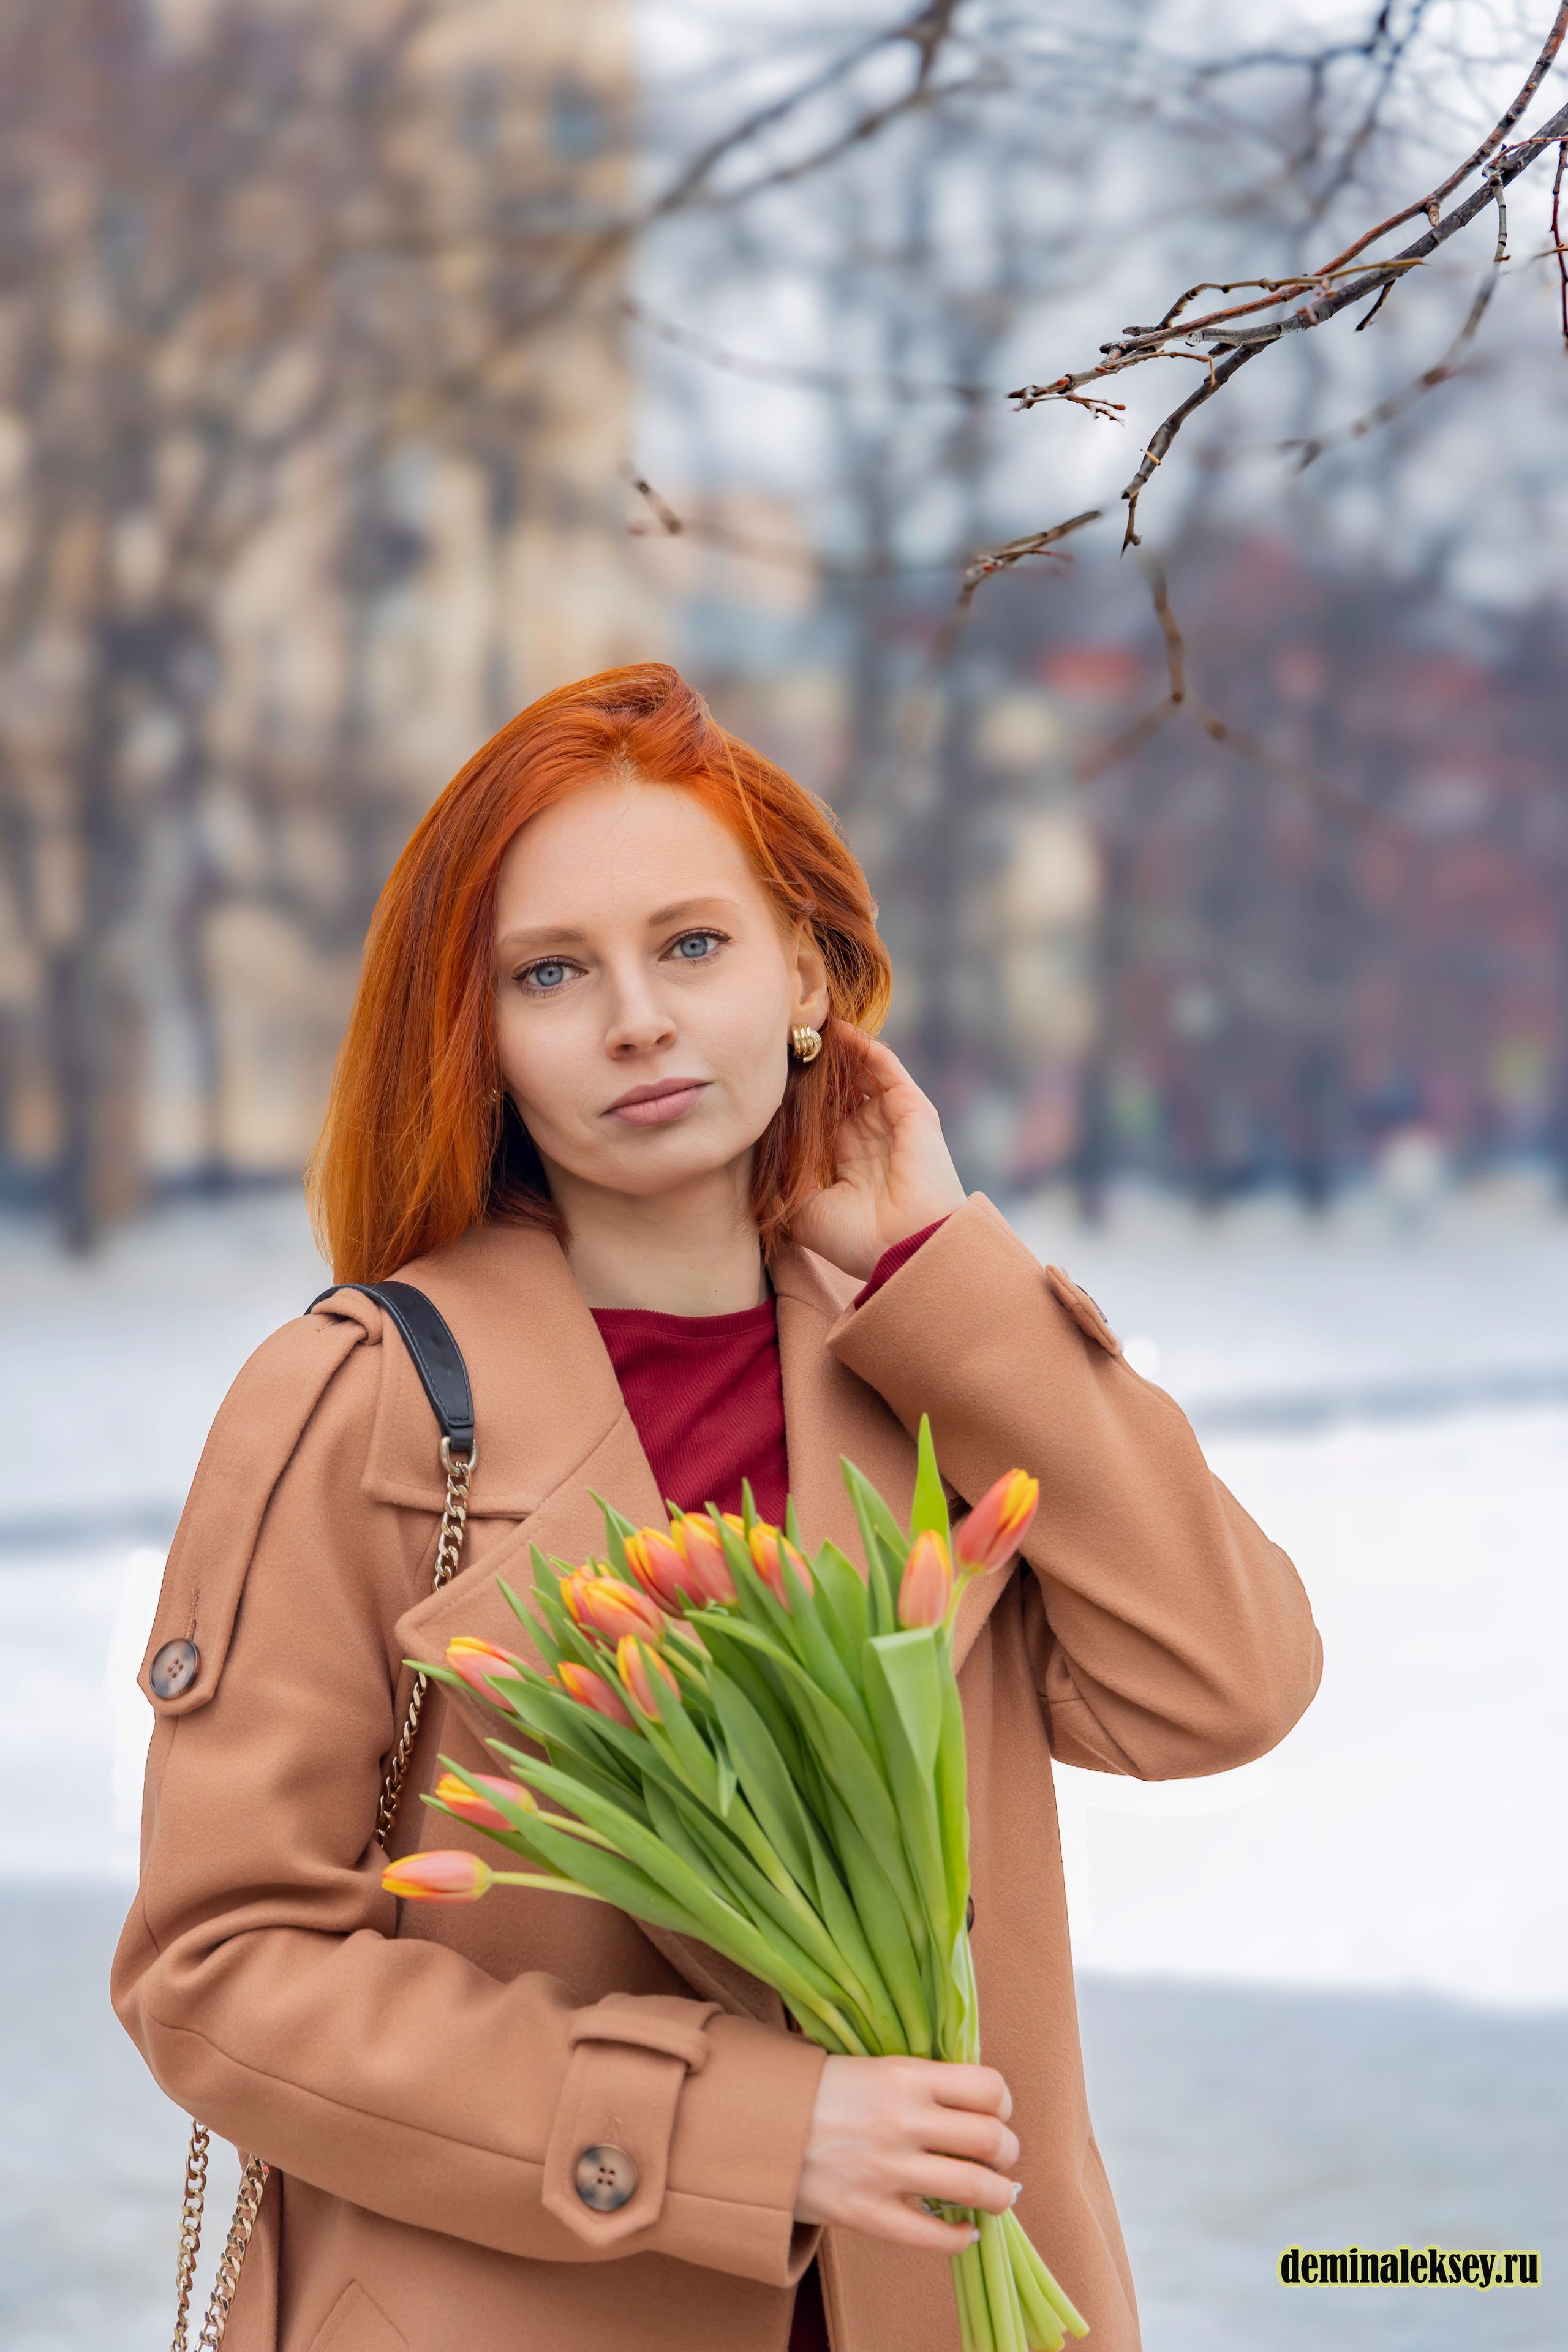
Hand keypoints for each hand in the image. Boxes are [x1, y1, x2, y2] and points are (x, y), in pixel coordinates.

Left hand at [791, 1039, 965, 1280]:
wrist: (903, 1247)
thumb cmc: (857, 1240)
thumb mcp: (806, 1212)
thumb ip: (786, 1182)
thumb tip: (761, 1156)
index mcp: (847, 1161)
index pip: (820, 1115)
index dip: (797, 1095)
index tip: (769, 1073)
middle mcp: (870, 1137)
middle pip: (839, 1089)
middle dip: (814, 1066)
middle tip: (786, 1040)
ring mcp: (892, 1121)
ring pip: (862, 1072)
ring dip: (837, 1051)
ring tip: (808, 1027)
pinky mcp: (913, 1109)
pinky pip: (887, 1067)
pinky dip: (865, 1047)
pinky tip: (839, 1030)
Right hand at [794, 2054, 1019, 2253]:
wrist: (759, 2126)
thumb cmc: (823, 2093)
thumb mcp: (876, 2067)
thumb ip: (924, 2083)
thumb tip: (978, 2105)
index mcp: (906, 2076)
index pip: (988, 2087)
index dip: (1004, 2105)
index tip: (997, 2115)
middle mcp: (902, 2120)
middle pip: (991, 2140)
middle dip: (1007, 2154)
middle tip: (999, 2160)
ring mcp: (886, 2170)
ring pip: (974, 2189)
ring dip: (996, 2197)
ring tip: (992, 2196)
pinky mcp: (869, 2213)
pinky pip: (934, 2237)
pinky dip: (961, 2239)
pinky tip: (963, 2231)